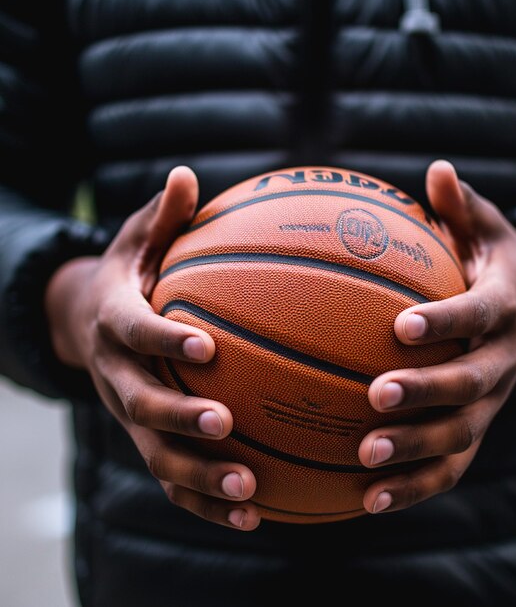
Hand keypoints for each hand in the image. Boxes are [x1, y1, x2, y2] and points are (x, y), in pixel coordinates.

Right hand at [45, 166, 259, 529]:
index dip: (164, 340)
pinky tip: (255, 513)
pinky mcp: (144, 439)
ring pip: (155, 454)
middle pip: (139, 405)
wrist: (87, 322)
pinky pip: (171, 478)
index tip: (205, 347)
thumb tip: (187, 175)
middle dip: (179, 419)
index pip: (135, 332)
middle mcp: (116, 374)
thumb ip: (162, 218)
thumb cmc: (130, 276)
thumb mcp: (137, 240)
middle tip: (225, 426)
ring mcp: (128, 414)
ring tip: (251, 490)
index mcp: (115, 322)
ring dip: (200, 476)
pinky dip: (206, 500)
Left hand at [358, 160, 515, 513]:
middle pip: (473, 384)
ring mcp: (493, 403)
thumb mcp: (486, 230)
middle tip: (376, 397)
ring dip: (416, 452)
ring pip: (462, 436)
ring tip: (365, 460)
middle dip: (427, 392)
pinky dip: (414, 486)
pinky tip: (367, 498)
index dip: (447, 320)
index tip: (402, 325)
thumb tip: (437, 168)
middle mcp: (504, 360)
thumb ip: (461, 208)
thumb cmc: (493, 265)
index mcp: (504, 308)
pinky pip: (450, 466)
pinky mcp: (478, 430)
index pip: (480, 315)